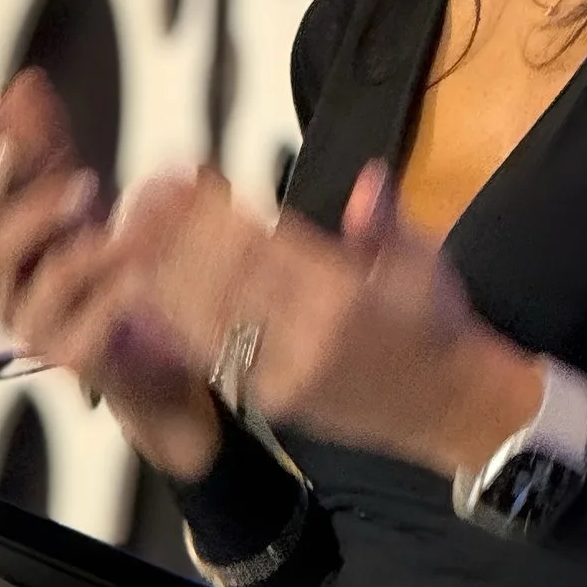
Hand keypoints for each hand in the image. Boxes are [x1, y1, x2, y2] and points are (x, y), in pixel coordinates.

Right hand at [0, 73, 222, 476]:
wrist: (151, 340)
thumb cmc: (94, 258)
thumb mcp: (69, 192)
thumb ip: (43, 141)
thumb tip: (25, 82)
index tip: (8, 145)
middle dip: (29, 213)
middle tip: (86, 179)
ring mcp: (33, 330)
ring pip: (35, 293)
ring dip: (79, 252)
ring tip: (122, 225)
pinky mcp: (73, 361)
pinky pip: (80, 336)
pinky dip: (109, 302)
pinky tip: (139, 276)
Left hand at [86, 158, 544, 482]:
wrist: (455, 408)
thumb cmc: (438, 324)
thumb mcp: (425, 263)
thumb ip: (385, 224)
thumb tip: (368, 180)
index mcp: (347, 297)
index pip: (266, 245)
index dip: (218, 212)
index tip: (186, 177)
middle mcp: (310, 337)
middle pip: (226, 278)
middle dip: (178, 236)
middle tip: (143, 198)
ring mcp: (288, 373)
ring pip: (210, 318)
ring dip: (165, 276)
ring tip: (132, 238)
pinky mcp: (275, 400)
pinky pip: (215, 357)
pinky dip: (178, 326)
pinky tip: (148, 298)